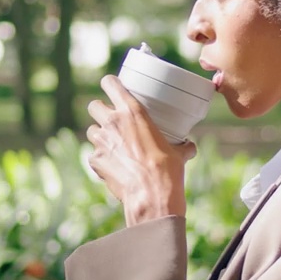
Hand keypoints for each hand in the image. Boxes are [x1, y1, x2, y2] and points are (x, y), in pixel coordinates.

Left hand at [86, 75, 196, 225]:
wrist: (151, 196)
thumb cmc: (167, 171)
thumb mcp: (179, 154)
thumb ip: (182, 146)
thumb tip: (189, 146)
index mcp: (132, 111)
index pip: (109, 83)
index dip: (110, 84)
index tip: (113, 87)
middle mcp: (112, 122)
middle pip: (94, 105)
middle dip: (100, 110)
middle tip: (111, 118)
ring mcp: (100, 142)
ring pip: (91, 130)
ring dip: (99, 134)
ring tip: (112, 143)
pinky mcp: (95, 161)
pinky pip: (94, 155)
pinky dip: (101, 159)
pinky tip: (113, 165)